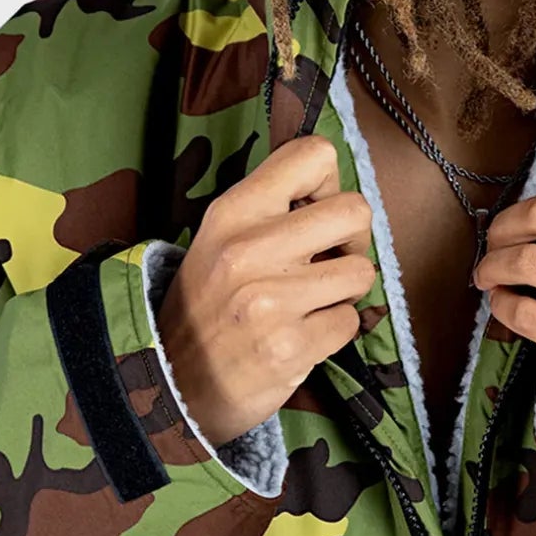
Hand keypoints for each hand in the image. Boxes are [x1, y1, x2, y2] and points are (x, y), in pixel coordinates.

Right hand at [156, 136, 377, 446]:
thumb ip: (272, 207)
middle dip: (353, 240)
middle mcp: (250, 249)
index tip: (314, 213)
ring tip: (310, 302)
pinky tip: (301, 334)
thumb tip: (336, 191)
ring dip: (345, 290)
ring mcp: (270, 300)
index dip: (329, 185)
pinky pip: (351, 321)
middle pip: (355, 211)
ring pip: (363, 271)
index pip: (314, 155)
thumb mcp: (220, 237)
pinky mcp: (290, 347)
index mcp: (234, 210)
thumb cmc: (208, 303)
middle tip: (329, 261)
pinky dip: (334, 330)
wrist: (172, 381)